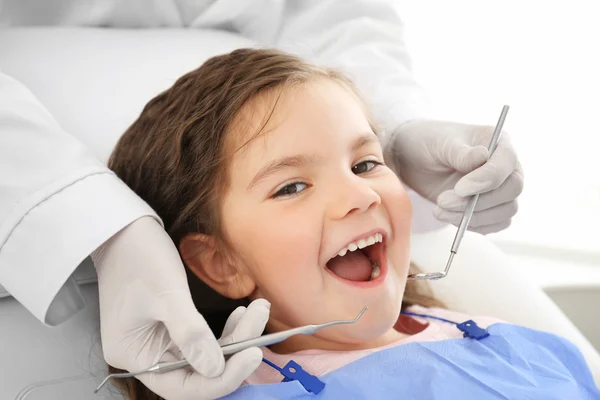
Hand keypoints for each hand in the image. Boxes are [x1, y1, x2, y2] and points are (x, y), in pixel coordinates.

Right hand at [92, 216, 269, 399]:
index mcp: (134, 355)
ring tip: (258, 310)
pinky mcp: (170, 326)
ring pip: (205, 354)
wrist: (124, 228)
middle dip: (235, 351)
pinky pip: (202, 338)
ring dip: (236, 337)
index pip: (182, 387)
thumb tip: (216, 369)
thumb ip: (191, 334)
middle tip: (261, 321)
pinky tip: (241, 313)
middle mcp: (145, 355)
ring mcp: (158, 340)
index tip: (253, 355)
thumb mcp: (168, 294)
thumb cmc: (138, 256)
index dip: (221, 378)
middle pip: (198, 372)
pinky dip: (224, 329)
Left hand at [387, 120, 523, 233]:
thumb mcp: (440, 143)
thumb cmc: (430, 143)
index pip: (507, 161)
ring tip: (440, 210)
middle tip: (443, 201)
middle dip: (478, 201)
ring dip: (474, 216)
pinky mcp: (490, 208)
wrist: (415, 159)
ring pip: (506, 210)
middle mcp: (506, 166)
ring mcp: (500, 188)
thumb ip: (461, 153)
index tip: (460, 189)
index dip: (487, 178)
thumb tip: (483, 156)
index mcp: (498, 142)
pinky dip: (474, 225)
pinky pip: (495, 224)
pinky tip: (449, 217)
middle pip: (512, 189)